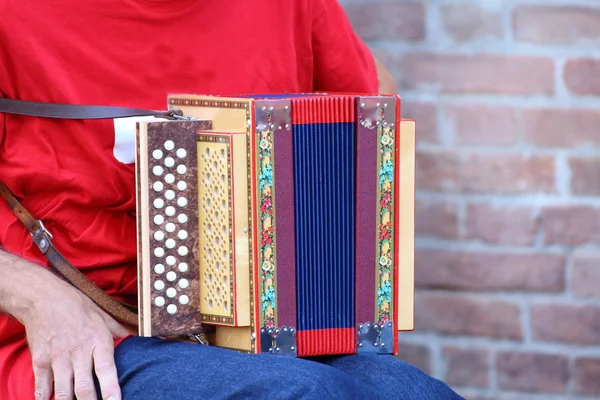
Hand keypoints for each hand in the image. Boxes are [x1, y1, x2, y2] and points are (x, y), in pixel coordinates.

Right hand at [22, 275, 130, 399]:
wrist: (44, 298)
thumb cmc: (78, 307)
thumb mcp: (104, 316)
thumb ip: (121, 331)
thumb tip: (142, 335)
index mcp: (98, 341)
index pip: (106, 370)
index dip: (112, 389)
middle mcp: (79, 353)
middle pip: (84, 388)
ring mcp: (58, 359)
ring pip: (63, 392)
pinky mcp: (40, 361)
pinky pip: (42, 387)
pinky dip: (44, 399)